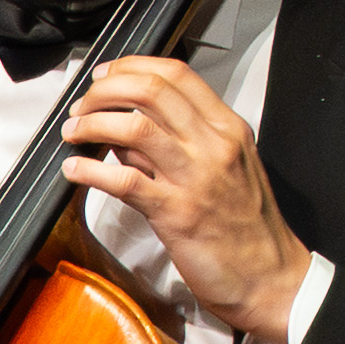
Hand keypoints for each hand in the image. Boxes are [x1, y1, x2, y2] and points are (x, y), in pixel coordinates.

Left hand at [66, 50, 309, 340]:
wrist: (271, 276)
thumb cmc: (245, 226)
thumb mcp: (223, 168)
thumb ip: (177, 143)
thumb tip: (125, 126)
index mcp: (227, 129)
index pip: (177, 75)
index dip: (132, 67)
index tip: (105, 74)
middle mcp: (214, 145)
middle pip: (151, 91)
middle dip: (104, 91)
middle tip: (81, 106)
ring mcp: (196, 177)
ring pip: (135, 127)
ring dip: (92, 124)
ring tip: (73, 133)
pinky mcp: (177, 213)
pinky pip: (125, 181)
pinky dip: (91, 171)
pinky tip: (75, 170)